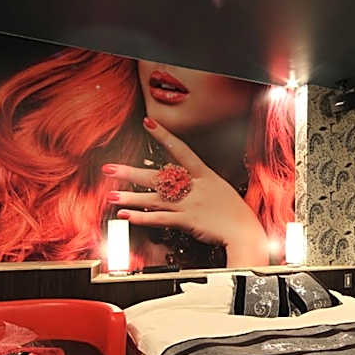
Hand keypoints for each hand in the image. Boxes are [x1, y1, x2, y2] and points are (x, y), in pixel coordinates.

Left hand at [101, 117, 268, 266]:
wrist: (246, 231)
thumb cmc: (234, 211)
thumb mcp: (219, 188)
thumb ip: (198, 182)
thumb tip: (180, 178)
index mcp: (203, 174)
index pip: (180, 150)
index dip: (164, 136)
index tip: (148, 123)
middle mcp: (194, 186)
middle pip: (157, 176)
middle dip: (130, 173)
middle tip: (109, 169)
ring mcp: (189, 204)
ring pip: (154, 199)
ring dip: (131, 198)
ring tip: (111, 196)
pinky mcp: (188, 221)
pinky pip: (161, 219)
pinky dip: (143, 218)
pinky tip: (127, 215)